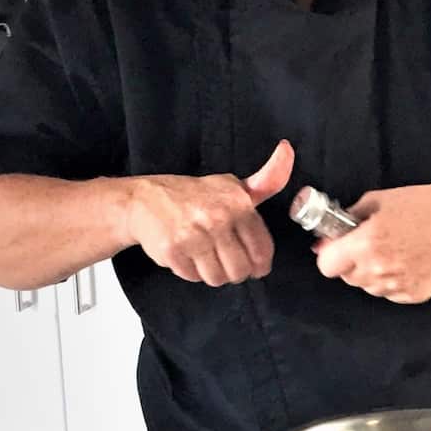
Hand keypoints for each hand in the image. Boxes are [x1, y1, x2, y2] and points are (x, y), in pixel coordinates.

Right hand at [124, 140, 293, 285]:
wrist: (144, 200)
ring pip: (217, 278)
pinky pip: (193, 277)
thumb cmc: (193, 195)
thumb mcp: (232, 185)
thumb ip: (266, 180)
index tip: (255, 267)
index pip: (262, 250)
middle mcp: (217, 219)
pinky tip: (188, 256)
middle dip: (235, 271)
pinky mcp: (172, 251)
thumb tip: (287, 152)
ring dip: (213, 274)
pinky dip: (191, 272)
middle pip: (240, 270)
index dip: (260, 265)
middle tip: (226, 262)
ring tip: (206, 257)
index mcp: (237, 204)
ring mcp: (194, 236)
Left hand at [313, 182, 430, 303]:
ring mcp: (398, 286)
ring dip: (373, 274)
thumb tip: (327, 238)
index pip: (327, 265)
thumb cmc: (424, 206)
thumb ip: (349, 220)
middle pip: (348, 278)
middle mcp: (379, 269)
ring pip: (369, 287)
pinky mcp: (415, 295)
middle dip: (353, 263)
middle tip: (371, 245)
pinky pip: (391, 294)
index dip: (331, 255)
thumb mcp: (378, 201)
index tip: (339, 247)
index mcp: (366, 243)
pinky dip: (394, 282)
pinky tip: (409, 262)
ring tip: (394, 252)